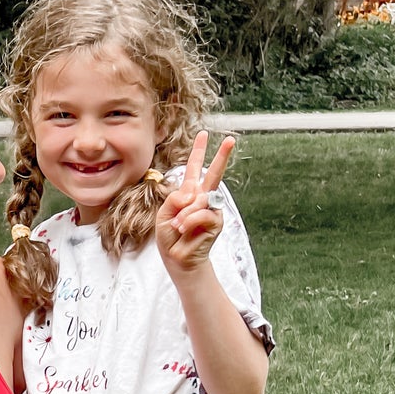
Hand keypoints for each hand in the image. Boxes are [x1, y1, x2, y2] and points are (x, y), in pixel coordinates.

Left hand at [154, 131, 235, 275]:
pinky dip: (189, 220)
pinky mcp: (216, 221)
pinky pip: (202, 213)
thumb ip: (175, 198)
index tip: (203, 134)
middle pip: (213, 173)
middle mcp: (203, 198)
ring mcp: (211, 209)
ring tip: (178, 226)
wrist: (177, 258)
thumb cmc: (170, 236)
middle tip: (230, 139)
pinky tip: (183, 228)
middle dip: (221, 156)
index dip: (198, 152)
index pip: (194, 169)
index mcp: (189, 193)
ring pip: (199, 199)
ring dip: (184, 213)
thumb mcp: (164, 213)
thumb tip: (194, 192)